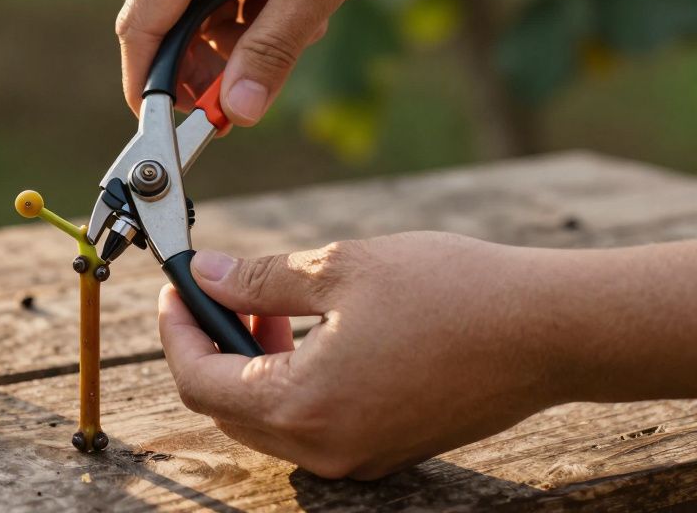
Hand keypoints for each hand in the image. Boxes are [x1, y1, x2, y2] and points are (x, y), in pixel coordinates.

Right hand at [116, 0, 444, 125]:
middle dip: (204, 66)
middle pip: (170, 19)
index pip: (144, 20)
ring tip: (299, 36)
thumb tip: (237, 113)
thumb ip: (270, 52)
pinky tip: (301, 10)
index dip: (146, 80)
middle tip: (240, 103)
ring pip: (202, 11)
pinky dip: (255, 16)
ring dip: (240, 40)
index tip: (159, 127)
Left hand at [158, 232, 571, 478]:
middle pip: (228, 408)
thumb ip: (257, 280)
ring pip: (269, 419)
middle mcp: (325, 448)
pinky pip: (312, 424)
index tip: (175, 290)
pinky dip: (292, 382)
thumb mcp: (339, 269)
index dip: (176, 332)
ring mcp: (359, 457)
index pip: (200, 382)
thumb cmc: (452, 293)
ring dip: (252, 365)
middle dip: (211, 346)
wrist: (550, 331)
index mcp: (303, 407)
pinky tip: (312, 333)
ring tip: (271, 306)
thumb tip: (204, 276)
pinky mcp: (386, 448)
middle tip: (219, 291)